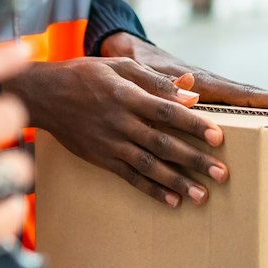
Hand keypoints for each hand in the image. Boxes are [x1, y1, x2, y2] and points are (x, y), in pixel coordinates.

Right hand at [6, 56, 228, 208]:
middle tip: (222, 173)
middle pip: (163, 143)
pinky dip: (151, 190)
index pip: (166, 111)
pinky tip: (172, 201)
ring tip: (203, 195)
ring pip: (148, 165)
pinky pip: (129, 177)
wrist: (44, 95)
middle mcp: (120, 121)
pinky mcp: (101, 158)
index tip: (218, 137)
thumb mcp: (118, 66)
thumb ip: (154, 80)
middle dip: (194, 159)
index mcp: (126, 95)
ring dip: (177, 181)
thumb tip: (190, 93)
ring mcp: (110, 142)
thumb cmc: (84, 75)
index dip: (193, 124)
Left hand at [101, 33, 267, 111]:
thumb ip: (164, 83)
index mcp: (201, 82)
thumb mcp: (145, 73)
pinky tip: (256, 136)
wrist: (125, 52)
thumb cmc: (134, 63)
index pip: (243, 93)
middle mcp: (208, 87)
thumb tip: (191, 92)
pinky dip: (244, 117)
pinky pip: (226, 109)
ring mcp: (206, 93)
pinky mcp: (197, 99)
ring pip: (242, 104)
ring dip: (266, 113)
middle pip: (251, 98)